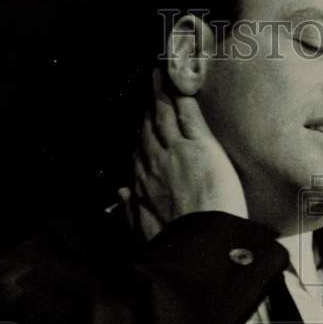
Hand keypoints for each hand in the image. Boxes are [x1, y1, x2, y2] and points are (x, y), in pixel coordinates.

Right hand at [121, 67, 247, 238]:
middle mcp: (155, 163)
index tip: (141, 126)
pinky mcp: (200, 145)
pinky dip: (183, 97)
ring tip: (160, 77)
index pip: (140, 155)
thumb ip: (132, 211)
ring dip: (162, 95)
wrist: (197, 246)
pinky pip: (189, 115)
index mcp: (143, 185)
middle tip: (150, 92)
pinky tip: (181, 83)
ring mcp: (177, 151)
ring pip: (165, 117)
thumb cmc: (174, 245)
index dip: (141, 137)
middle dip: (148, 110)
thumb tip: (121, 193)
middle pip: (149, 130)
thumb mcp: (144, 231)